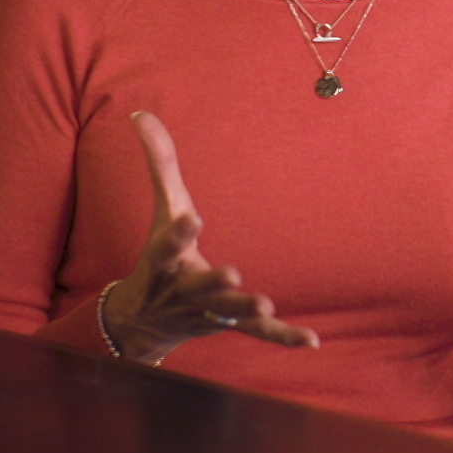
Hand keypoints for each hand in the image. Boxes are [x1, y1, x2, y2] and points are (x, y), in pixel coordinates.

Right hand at [102, 112, 319, 362]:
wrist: (144, 319)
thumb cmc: (160, 255)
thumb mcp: (162, 210)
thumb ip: (160, 163)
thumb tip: (140, 112)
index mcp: (164, 258)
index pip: (168, 244)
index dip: (178, 233)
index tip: (191, 219)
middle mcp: (184, 288)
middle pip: (198, 285)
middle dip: (213, 282)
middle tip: (232, 275)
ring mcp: (208, 311)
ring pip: (227, 314)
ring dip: (244, 311)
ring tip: (264, 304)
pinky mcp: (230, 325)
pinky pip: (259, 334)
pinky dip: (283, 337)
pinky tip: (311, 341)